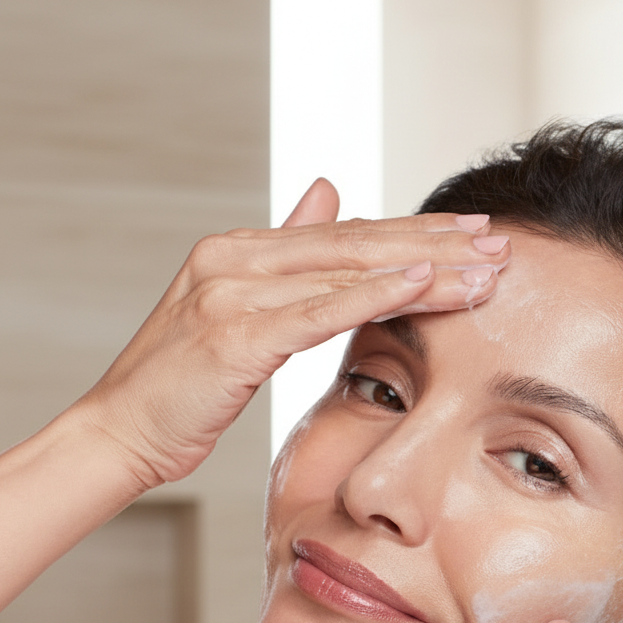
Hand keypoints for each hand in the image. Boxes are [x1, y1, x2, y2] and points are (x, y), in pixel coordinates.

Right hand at [75, 178, 509, 486]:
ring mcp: (233, 290)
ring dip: (425, 269)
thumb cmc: (184, 385)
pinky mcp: (235, 332)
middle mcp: (238, 258)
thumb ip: (287, 253)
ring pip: (349, 272)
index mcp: (241, 251)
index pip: (346, 237)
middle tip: (500, 243)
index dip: (414, 233)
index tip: (472, 235)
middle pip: (358, 244)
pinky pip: (320, 309)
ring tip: (485, 270)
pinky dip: (375, 294)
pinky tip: (424, 282)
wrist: (122, 432)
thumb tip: (328, 190)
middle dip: (436, 244)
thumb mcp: (239, 311)